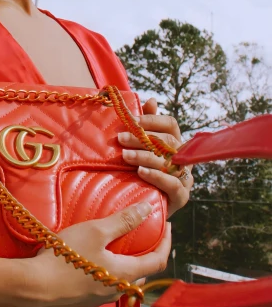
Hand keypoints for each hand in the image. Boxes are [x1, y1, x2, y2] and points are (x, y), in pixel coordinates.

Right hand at [20, 202, 171, 306]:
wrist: (34, 288)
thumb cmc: (67, 257)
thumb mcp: (96, 231)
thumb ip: (124, 220)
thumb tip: (149, 209)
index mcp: (126, 274)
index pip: (158, 260)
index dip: (166, 242)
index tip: (166, 225)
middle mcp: (118, 290)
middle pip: (141, 272)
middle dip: (146, 252)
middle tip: (142, 232)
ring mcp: (101, 298)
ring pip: (122, 279)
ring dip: (126, 261)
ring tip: (117, 242)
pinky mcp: (84, 300)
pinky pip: (105, 283)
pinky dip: (109, 268)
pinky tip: (93, 257)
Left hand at [118, 98, 192, 217]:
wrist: (144, 206)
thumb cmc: (141, 172)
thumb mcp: (141, 149)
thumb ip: (145, 127)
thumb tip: (151, 100)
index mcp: (175, 143)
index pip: (170, 124)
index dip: (152, 120)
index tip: (131, 120)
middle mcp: (183, 158)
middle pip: (168, 142)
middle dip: (142, 139)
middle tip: (121, 138)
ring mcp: (185, 177)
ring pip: (169, 162)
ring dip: (145, 157)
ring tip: (125, 156)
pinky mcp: (181, 196)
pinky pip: (173, 184)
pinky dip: (156, 176)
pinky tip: (140, 172)